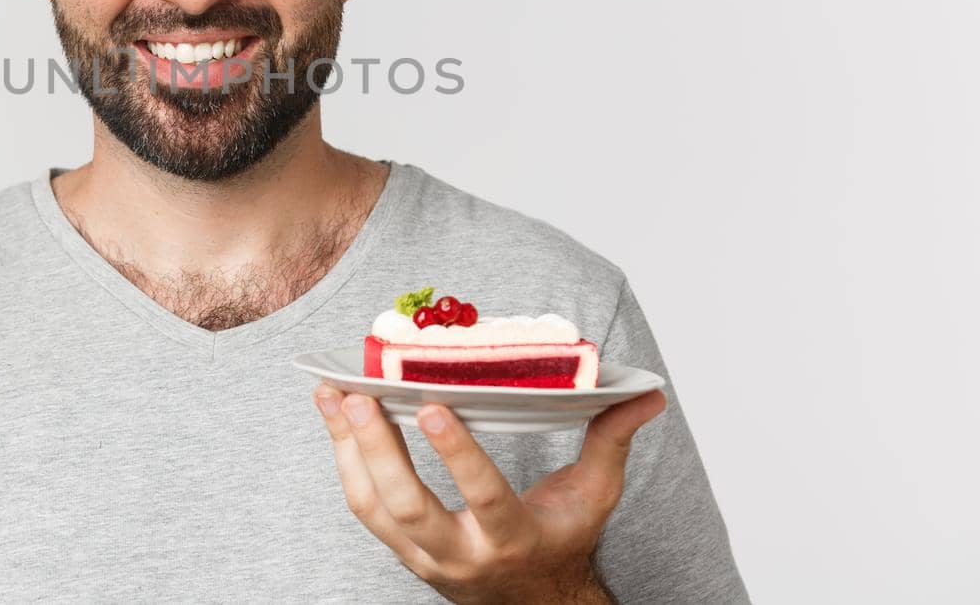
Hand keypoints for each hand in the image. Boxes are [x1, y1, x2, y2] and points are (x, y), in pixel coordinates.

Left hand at [312, 383, 666, 603]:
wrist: (530, 601)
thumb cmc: (559, 537)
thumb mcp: (594, 495)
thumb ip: (611, 440)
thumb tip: (647, 394)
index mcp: (513, 538)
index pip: (484, 497)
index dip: (457, 455)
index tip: (433, 406)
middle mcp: (462, 554)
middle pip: (410, 507)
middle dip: (380, 450)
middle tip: (360, 397)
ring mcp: (423, 556)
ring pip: (374, 507)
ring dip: (347, 448)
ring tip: (332, 394)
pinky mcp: (398, 549)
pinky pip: (362, 505)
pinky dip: (343, 459)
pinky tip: (334, 416)